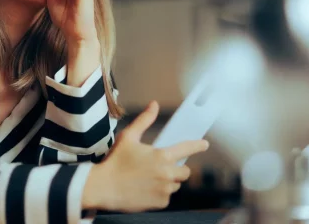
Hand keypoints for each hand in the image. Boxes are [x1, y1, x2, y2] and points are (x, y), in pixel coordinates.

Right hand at [82, 101, 209, 211]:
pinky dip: (160, 193)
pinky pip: (167, 196)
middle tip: (162, 166)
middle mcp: (167, 173)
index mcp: (162, 156)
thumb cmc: (116, 160)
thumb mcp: (128, 136)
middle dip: (177, 168)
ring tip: (150, 177)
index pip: (186, 149)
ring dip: (168, 181)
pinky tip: (146, 188)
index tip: (204, 144)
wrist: (104, 187)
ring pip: (175, 184)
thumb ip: (144, 120)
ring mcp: (165, 190)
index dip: (197, 146)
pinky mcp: (160, 203)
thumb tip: (154, 105)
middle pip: (185, 171)